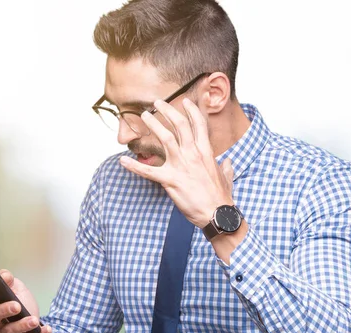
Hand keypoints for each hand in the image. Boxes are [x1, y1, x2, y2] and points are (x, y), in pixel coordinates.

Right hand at [0, 269, 51, 332]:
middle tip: (17, 306)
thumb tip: (4, 276)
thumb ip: (10, 281)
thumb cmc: (23, 305)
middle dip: (3, 310)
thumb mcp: (19, 289)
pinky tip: (46, 329)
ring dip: (22, 325)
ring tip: (34, 320)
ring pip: (7, 331)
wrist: (37, 325)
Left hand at [119, 98, 233, 226]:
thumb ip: (226, 167)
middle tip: (157, 103)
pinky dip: (134, 166)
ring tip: (144, 116)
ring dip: (154, 125)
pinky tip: (122, 161)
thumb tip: (228, 162)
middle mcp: (193, 154)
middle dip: (168, 110)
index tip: (185, 101)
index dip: (192, 110)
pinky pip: (149, 172)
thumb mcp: (227, 178)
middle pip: (180, 125)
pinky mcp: (170, 180)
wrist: (217, 213)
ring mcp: (181, 166)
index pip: (199, 124)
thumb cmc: (221, 197)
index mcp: (206, 152)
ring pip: (166, 139)